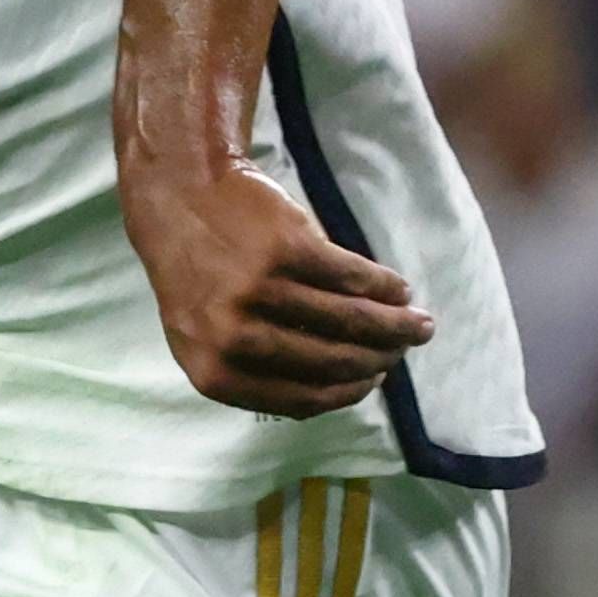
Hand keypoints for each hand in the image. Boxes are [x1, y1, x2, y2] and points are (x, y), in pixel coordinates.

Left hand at [122, 157, 432, 418]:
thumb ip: (258, 369)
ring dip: (394, 324)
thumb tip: (343, 386)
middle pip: (331, 360)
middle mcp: (235, 337)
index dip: (347, 393)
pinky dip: (384, 287)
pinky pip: (351, 277)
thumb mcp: (207, 336)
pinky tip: (398, 291)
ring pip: (349, 319)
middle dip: (380, 358)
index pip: (299, 399)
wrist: (179, 197)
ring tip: (418, 324)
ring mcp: (260, 291)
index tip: (373, 382)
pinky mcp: (286, 248)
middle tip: (405, 350)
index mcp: (214, 372)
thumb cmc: (201, 274)